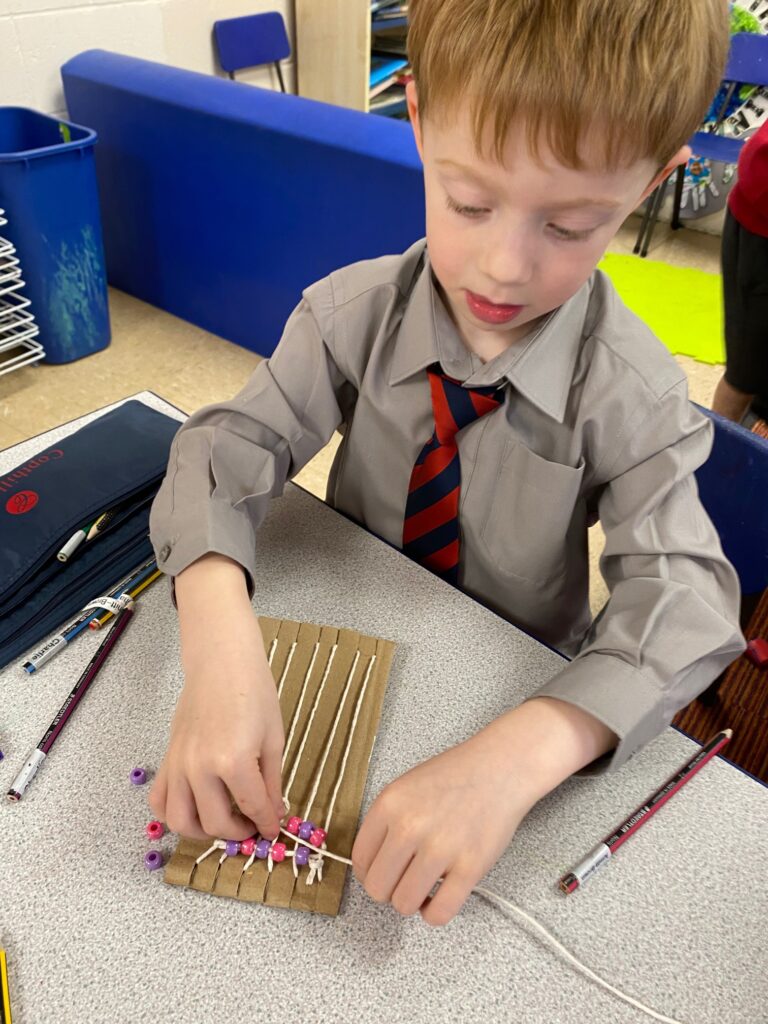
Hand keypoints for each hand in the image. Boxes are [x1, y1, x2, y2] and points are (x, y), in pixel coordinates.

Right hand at [149, 555, 284, 840]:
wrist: (221, 663)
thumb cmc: (255, 693)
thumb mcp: (274, 738)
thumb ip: (272, 782)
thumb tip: (274, 813)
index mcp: (234, 762)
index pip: (252, 809)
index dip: (266, 824)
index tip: (273, 829)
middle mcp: (200, 769)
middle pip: (215, 824)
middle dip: (238, 833)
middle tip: (251, 826)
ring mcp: (179, 765)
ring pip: (180, 821)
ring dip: (203, 831)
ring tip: (223, 822)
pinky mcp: (167, 758)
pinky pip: (159, 800)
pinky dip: (173, 814)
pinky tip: (195, 808)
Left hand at [351, 727, 537, 926]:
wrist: (499, 769)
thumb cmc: (454, 778)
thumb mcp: (405, 788)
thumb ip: (386, 824)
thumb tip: (372, 866)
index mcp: (389, 804)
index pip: (360, 860)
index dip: (368, 874)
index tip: (380, 874)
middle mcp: (410, 826)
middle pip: (377, 887)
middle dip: (388, 890)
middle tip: (403, 881)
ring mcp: (440, 848)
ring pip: (404, 903)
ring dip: (412, 901)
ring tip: (424, 886)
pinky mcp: (470, 868)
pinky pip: (439, 913)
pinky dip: (434, 914)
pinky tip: (439, 898)